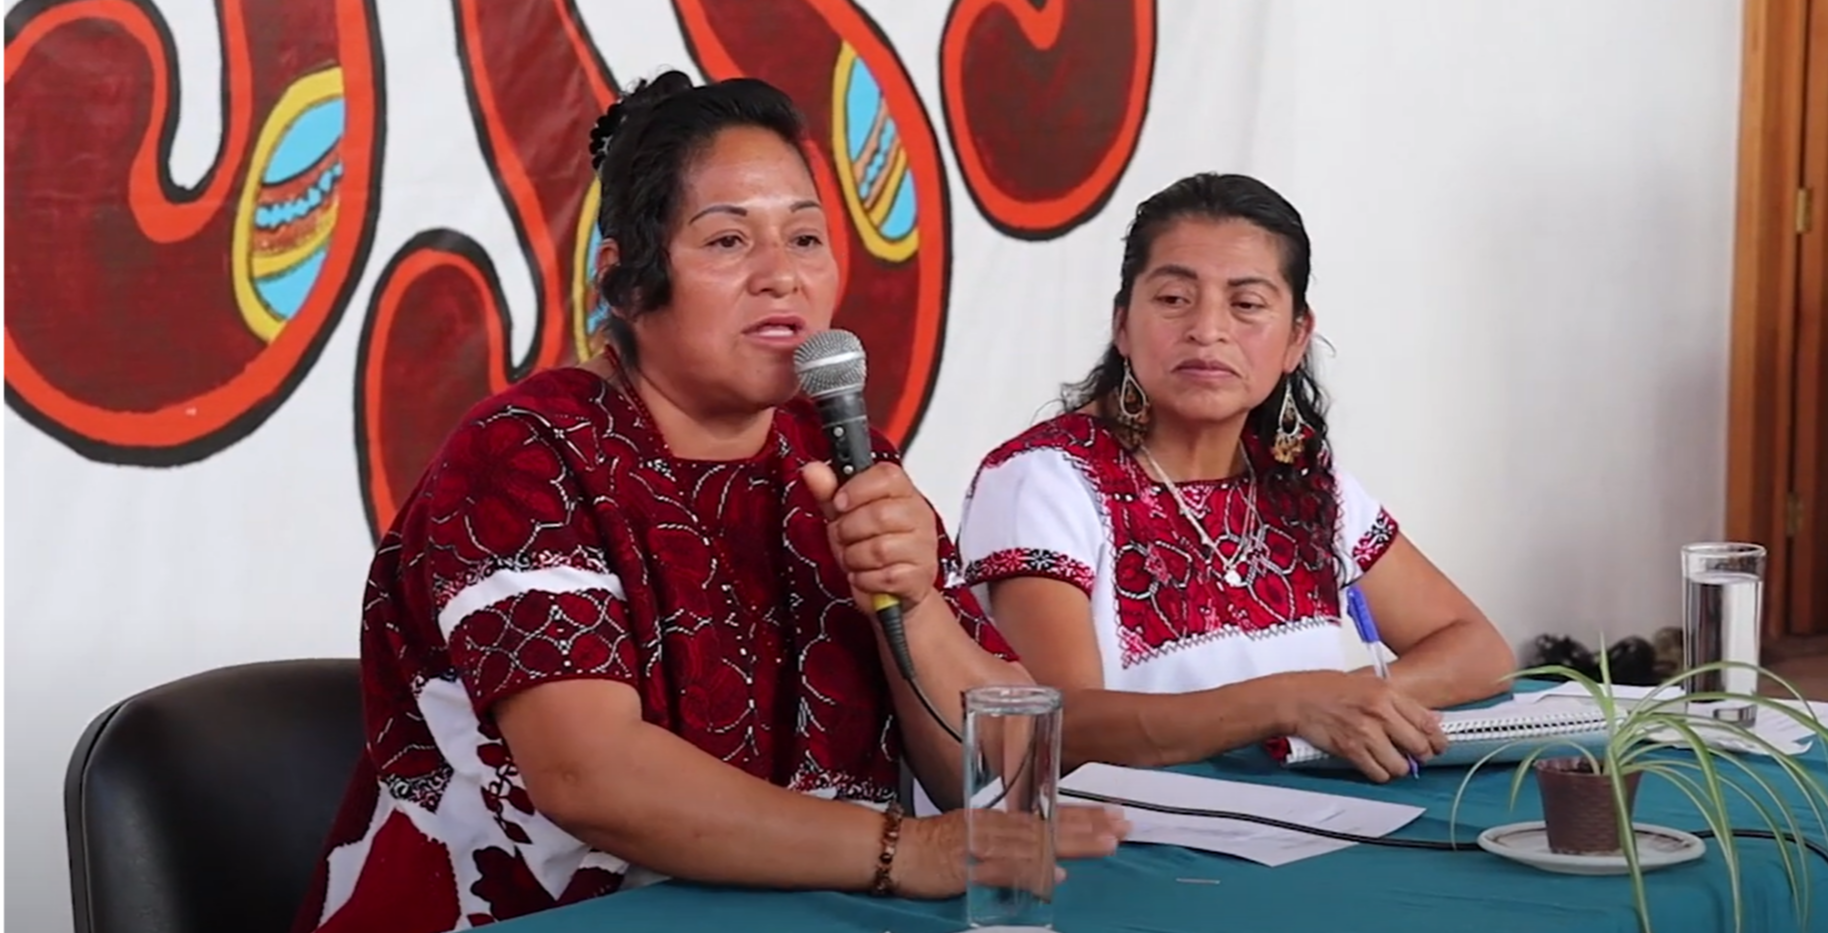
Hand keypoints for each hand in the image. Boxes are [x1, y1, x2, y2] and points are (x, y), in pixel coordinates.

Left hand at [801, 461, 939, 611]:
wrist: (891, 585)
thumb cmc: (870, 544)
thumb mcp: (845, 515)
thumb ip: (829, 492)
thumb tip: (812, 470)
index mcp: (903, 493)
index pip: (886, 476)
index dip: (857, 489)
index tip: (839, 503)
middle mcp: (919, 516)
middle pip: (879, 514)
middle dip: (848, 530)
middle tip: (844, 536)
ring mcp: (923, 547)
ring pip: (879, 549)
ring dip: (854, 558)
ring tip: (854, 557)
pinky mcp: (919, 576)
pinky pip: (884, 577)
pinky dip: (864, 579)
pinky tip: (865, 575)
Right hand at [888, 805, 1130, 898]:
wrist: (891, 849)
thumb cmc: (932, 845)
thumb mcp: (977, 838)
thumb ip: (1015, 848)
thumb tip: (1056, 867)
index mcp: (999, 818)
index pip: (1048, 815)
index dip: (1084, 815)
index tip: (1116, 813)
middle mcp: (996, 826)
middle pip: (1050, 825)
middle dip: (1090, 825)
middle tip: (1125, 823)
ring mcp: (983, 844)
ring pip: (1036, 842)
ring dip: (1073, 842)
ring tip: (1107, 843)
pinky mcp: (968, 866)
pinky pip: (1003, 869)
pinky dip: (1030, 871)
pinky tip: (1054, 876)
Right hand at [1271, 670, 1446, 781]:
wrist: (1297, 698)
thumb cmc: (1328, 688)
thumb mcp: (1370, 684)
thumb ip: (1402, 702)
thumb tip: (1431, 718)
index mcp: (1387, 693)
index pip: (1427, 722)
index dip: (1438, 740)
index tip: (1438, 746)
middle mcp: (1379, 712)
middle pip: (1418, 746)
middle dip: (1421, 756)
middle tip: (1416, 756)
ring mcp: (1365, 732)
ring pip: (1400, 765)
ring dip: (1399, 767)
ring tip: (1393, 761)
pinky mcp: (1351, 750)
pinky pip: (1378, 774)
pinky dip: (1380, 774)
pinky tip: (1375, 765)